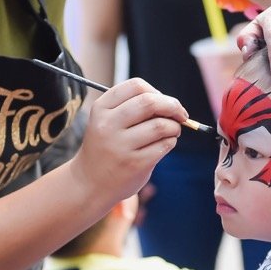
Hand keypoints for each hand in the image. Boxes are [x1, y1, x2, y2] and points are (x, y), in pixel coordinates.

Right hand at [70, 78, 184, 201]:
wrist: (89, 183)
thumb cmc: (106, 148)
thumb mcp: (108, 122)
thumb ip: (134, 109)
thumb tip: (173, 105)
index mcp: (101, 109)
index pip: (136, 86)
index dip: (156, 91)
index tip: (164, 101)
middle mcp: (108, 125)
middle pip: (150, 102)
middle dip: (173, 106)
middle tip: (181, 114)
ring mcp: (120, 146)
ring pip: (161, 125)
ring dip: (174, 127)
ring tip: (172, 132)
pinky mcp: (134, 164)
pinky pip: (164, 145)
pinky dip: (171, 142)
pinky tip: (165, 144)